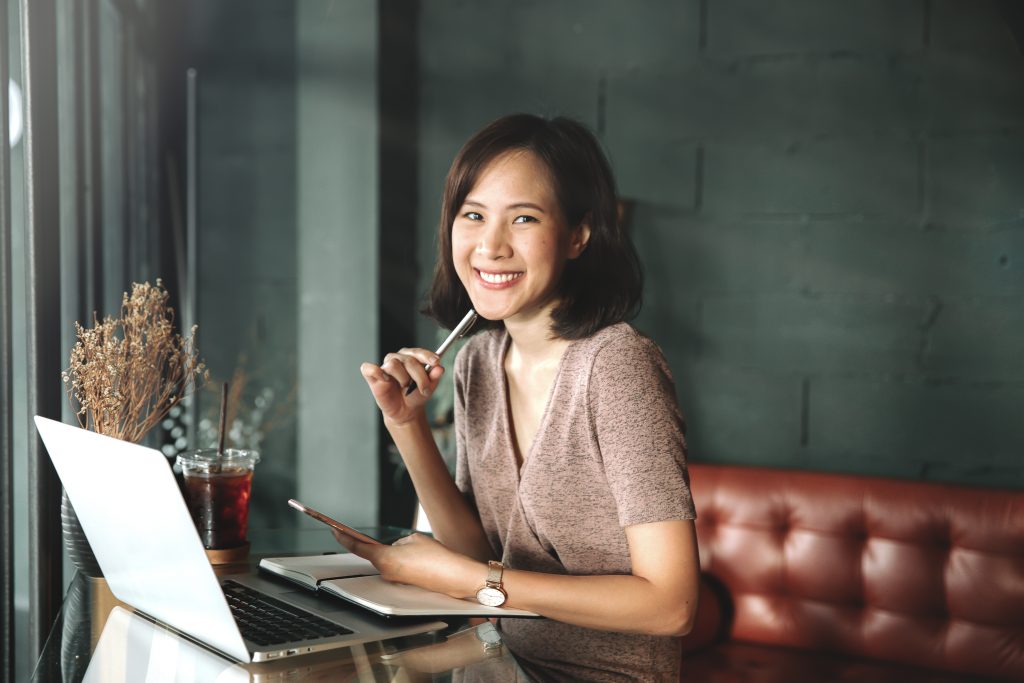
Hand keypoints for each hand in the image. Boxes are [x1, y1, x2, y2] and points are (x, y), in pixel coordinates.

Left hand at [332, 531, 481, 598]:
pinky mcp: (405, 583)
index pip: (357, 547)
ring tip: (417, 549)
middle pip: (374, 553)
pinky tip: (420, 557)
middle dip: (379, 544)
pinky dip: (404, 560)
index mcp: (384, 558)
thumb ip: (399, 542)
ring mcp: (395, 579)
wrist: (454, 576)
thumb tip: (396, 548)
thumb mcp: (414, 538)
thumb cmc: (436, 557)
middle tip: (391, 538)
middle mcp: (386, 571)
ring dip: (396, 553)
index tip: (335, 530)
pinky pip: (398, 567)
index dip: (343, 537)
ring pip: (388, 560)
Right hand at [360, 348, 444, 426]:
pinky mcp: (372, 376)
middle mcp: (397, 358)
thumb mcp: (429, 387)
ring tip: (406, 387)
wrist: (405, 411)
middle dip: (420, 377)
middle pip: (408, 360)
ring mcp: (384, 366)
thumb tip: (440, 368)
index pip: (418, 352)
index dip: (427, 356)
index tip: (436, 362)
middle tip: (424, 389)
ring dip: (403, 379)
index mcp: (411, 356)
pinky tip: (385, 380)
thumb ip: (434, 377)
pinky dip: (377, 372)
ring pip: (393, 364)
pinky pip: (369, 368)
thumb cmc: (416, 395)